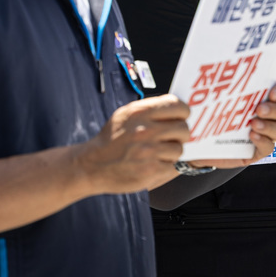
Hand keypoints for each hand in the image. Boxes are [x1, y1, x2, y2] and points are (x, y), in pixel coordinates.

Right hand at [76, 95, 190, 193]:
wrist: (92, 166)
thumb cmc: (111, 141)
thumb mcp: (126, 115)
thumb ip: (151, 111)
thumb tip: (179, 111)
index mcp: (139, 112)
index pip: (177, 105)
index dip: (183, 112)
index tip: (182, 117)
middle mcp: (145, 130)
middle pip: (183, 129)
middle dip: (180, 134)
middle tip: (171, 138)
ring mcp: (149, 152)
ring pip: (179, 149)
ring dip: (172, 153)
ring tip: (156, 153)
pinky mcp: (151, 171)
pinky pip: (174, 167)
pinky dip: (167, 167)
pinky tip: (154, 164)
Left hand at [193, 81, 275, 168]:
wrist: (194, 142)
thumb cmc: (206, 115)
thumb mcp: (211, 97)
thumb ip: (217, 85)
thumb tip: (214, 66)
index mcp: (260, 98)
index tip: (273, 92)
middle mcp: (266, 115)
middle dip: (275, 109)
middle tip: (259, 109)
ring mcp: (263, 134)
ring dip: (270, 126)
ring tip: (254, 124)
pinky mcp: (257, 151)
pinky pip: (269, 147)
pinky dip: (263, 141)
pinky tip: (252, 136)